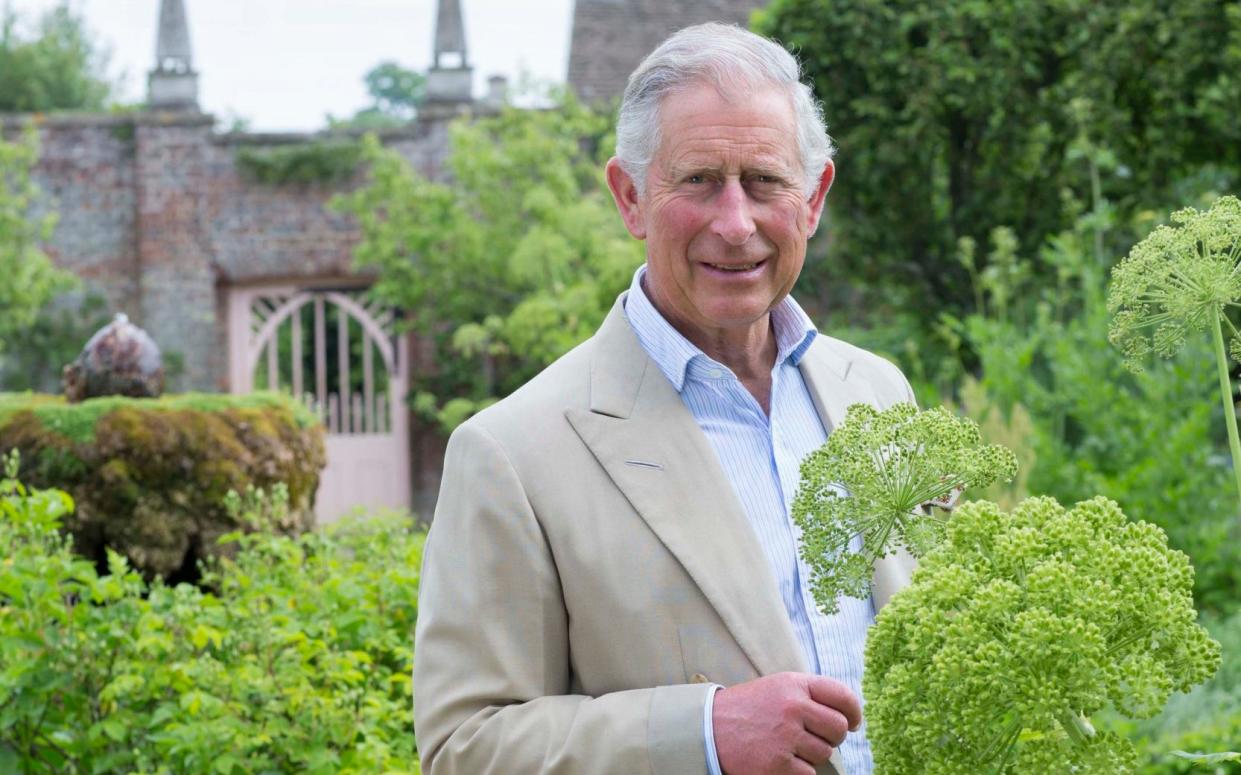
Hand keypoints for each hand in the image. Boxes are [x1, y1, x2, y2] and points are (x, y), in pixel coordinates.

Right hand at [712, 671, 860, 774]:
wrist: (709, 728)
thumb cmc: (749, 708)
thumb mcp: (778, 687)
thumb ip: (810, 694)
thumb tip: (849, 718)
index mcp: (794, 684)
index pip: (842, 696)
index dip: (854, 712)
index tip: (853, 722)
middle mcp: (792, 707)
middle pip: (839, 728)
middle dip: (833, 737)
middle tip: (816, 737)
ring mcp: (785, 737)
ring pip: (824, 753)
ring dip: (811, 754)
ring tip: (787, 746)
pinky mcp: (777, 764)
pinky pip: (808, 774)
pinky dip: (798, 771)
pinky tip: (780, 759)